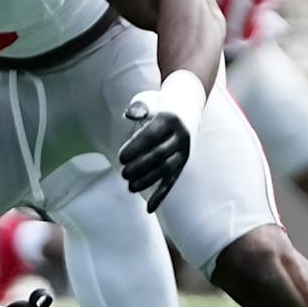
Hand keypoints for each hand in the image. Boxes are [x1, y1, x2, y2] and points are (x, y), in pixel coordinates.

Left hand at [117, 71, 206, 211]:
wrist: (186, 106)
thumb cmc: (159, 103)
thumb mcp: (149, 98)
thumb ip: (140, 106)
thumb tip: (130, 115)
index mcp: (170, 119)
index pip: (153, 136)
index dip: (137, 148)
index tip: (121, 157)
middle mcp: (181, 137)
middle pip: (161, 155)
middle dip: (141, 166)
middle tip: (123, 173)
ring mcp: (184, 152)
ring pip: (167, 170)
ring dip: (149, 181)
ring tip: (131, 187)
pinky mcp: (182, 163)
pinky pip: (172, 181)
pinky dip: (161, 195)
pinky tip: (150, 208)